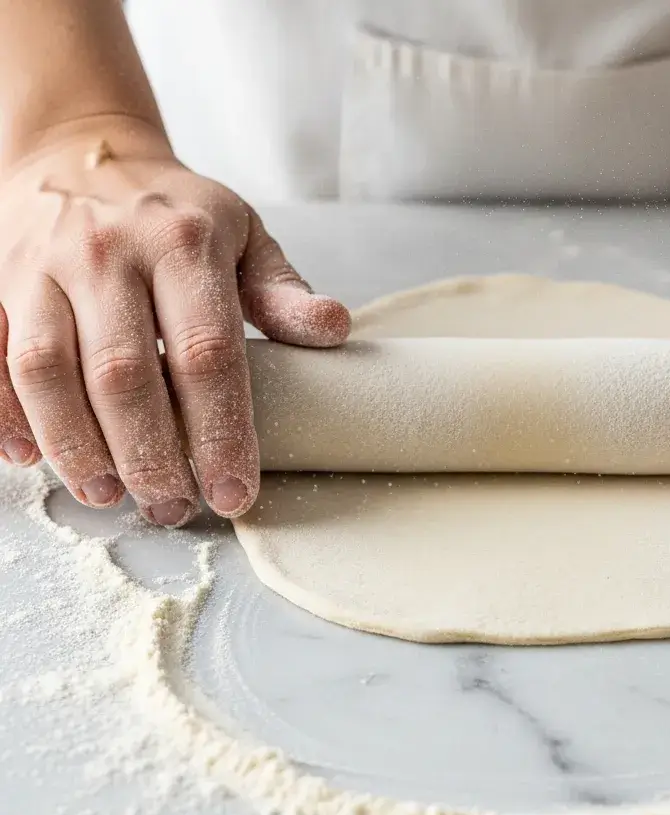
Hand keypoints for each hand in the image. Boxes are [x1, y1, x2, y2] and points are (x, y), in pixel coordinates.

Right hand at [0, 116, 349, 525]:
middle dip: (149, 454)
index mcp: (183, 244)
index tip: (233, 492)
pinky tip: (28, 459)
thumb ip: (281, 291)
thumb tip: (333, 331)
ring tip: (110, 494)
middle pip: (123, 373)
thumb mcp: (244, 234)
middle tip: (172, 507)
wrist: (80, 150)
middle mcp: (105, 251)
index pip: (208, 352)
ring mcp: (38, 265)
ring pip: (46, 371)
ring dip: (76, 446)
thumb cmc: (176, 211)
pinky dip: (3, 412)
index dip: (221, 432)